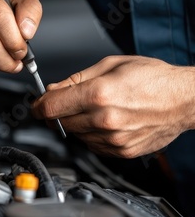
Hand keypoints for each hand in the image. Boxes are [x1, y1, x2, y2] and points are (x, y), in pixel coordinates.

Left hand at [32, 55, 194, 157]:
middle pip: (60, 123)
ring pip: (76, 136)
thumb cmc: (154, 78)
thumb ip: (76, 79)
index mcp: (99, 94)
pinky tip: (107, 120)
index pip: (50, 108)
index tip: (36, 105)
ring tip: (98, 108)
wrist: (184, 100)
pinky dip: (93, 134)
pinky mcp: (121, 152)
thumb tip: (53, 89)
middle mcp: (104, 120)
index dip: (37, 106)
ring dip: (77, 123)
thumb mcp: (111, 65)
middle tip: (67, 102)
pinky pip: (93, 146)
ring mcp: (113, 139)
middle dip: (58, 112)